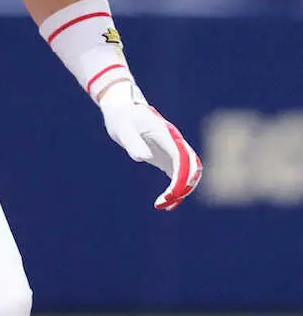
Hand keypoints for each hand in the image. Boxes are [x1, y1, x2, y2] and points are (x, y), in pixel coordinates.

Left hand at [97, 81, 201, 210]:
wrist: (123, 110)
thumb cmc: (122, 118)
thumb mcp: (122, 129)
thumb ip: (132, 142)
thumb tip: (143, 158)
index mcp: (166, 134)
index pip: (181, 156)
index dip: (182, 176)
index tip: (172, 193)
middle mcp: (174, 142)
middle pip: (192, 166)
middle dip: (185, 186)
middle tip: (167, 203)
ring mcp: (172, 149)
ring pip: (190, 172)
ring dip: (183, 189)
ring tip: (165, 206)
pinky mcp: (166, 156)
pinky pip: (179, 173)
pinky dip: (177, 188)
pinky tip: (167, 202)